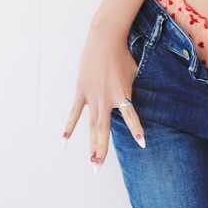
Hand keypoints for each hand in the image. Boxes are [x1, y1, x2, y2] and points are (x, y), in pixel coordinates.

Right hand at [61, 21, 146, 168]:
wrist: (106, 39)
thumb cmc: (123, 54)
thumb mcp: (133, 72)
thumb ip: (129, 90)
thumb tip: (128, 101)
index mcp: (123, 95)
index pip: (131, 117)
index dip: (137, 130)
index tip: (142, 144)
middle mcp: (107, 100)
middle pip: (104, 129)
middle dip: (101, 150)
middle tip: (98, 168)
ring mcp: (92, 97)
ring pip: (90, 125)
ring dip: (90, 144)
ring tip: (90, 162)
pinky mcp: (82, 91)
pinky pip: (75, 112)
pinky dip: (70, 126)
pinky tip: (64, 140)